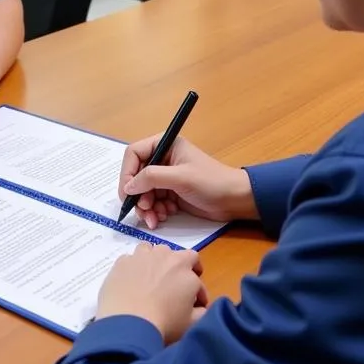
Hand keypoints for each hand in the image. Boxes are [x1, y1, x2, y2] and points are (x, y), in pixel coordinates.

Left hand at [96, 244, 208, 343]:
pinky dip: (134, 269)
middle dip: (178, 268)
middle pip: (175, 254)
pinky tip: (131, 283)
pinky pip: (131, 260)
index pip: (197, 268)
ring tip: (152, 279)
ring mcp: (141, 256)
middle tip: (175, 286)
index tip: (196, 303)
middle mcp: (164, 255)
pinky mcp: (122, 262)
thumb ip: (202, 312)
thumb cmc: (165, 324)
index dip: (199, 288)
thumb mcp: (192, 323)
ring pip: (151, 250)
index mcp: (184, 267)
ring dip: (155, 261)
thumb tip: (201, 308)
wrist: (129, 324)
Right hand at [119, 136, 257, 229]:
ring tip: (155, 219)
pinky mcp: (171, 193)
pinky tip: (164, 217)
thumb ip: (152, 178)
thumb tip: (128, 186)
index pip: (134, 154)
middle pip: (136, 176)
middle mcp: (162, 159)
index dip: (127, 173)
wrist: (235, 200)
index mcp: (164, 145)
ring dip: (146, 207)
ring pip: (143, 192)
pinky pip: (153, 202)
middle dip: (138, 195)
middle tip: (144, 210)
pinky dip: (155, 211)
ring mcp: (166, 177)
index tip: (128, 193)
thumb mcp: (180, 177)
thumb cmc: (211, 182)